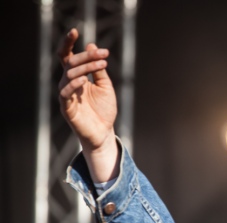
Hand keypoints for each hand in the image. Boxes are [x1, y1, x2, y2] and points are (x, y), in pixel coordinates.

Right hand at [58, 28, 118, 181]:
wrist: (104, 133)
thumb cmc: (104, 110)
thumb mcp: (106, 86)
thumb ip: (99, 69)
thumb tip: (92, 46)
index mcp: (77, 76)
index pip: (68, 56)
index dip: (69, 43)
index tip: (75, 31)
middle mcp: (69, 83)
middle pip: (70, 63)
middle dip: (86, 56)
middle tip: (103, 53)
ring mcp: (66, 94)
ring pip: (69, 74)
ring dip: (85, 67)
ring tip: (101, 64)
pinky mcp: (66, 107)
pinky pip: (65, 92)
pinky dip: (74, 84)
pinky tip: (85, 79)